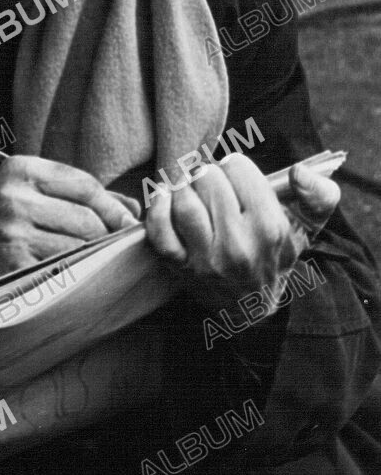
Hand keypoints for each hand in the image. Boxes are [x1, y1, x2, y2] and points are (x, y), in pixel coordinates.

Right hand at [0, 155, 140, 304]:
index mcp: (21, 169)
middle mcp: (15, 197)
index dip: (112, 205)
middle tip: (117, 244)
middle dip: (108, 234)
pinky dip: (75, 273)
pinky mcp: (12, 264)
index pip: (84, 184)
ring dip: (94, 256)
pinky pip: (61, 269)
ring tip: (97, 258)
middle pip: (86, 218)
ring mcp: (12, 232)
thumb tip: (131, 207)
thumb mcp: (27, 189)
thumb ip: (76, 193)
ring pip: (77, 247)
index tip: (127, 221)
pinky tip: (74, 273)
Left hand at [145, 154, 339, 312]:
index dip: (234, 167)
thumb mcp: (306, 228)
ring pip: (184, 201)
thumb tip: (300, 171)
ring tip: (190, 190)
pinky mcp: (180, 267)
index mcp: (269, 227)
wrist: (250, 307)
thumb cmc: (276, 255)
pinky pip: (159, 231)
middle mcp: (238, 244)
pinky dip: (156, 209)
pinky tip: (164, 198)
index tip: (236, 180)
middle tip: (210, 185)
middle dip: (208, 175)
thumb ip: (318, 196)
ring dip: (182, 187)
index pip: (237, 167)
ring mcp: (207, 258)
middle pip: (207, 179)